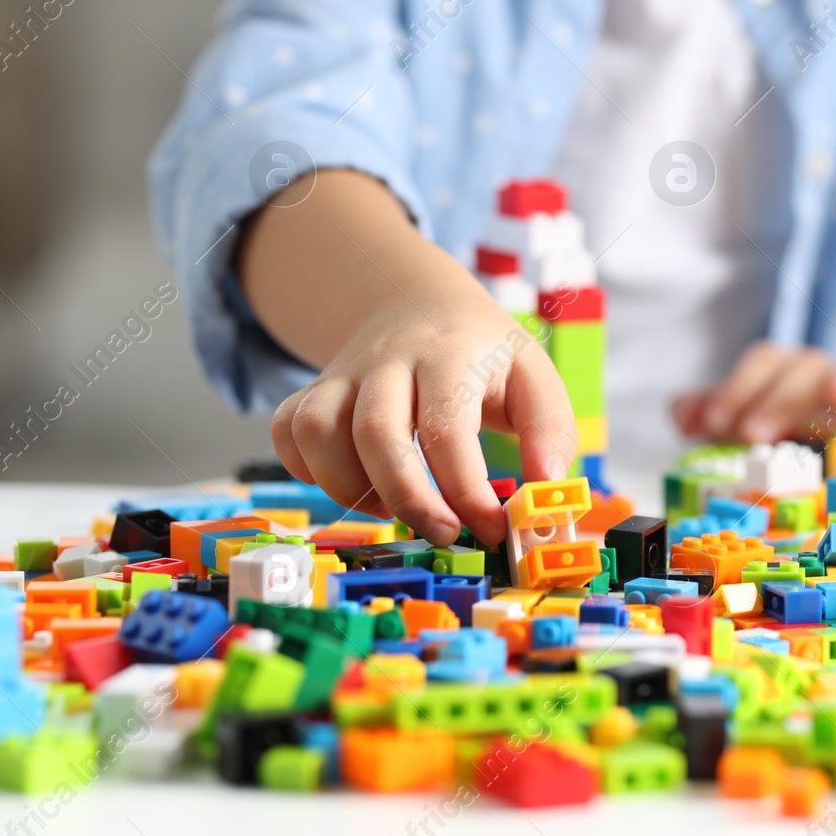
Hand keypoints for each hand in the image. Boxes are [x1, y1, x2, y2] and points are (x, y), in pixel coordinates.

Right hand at [271, 291, 577, 548]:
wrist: (417, 304)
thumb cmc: (481, 355)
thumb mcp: (533, 374)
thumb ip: (550, 430)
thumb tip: (547, 486)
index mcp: (449, 354)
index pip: (447, 428)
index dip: (466, 490)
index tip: (491, 527)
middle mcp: (388, 360)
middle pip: (375, 432)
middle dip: (408, 498)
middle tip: (443, 532)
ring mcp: (343, 374)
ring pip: (317, 431)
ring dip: (349, 487)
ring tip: (393, 505)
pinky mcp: (314, 391)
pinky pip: (286, 430)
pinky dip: (305, 469)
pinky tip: (350, 482)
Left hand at [673, 343, 835, 444]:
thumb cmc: (793, 429)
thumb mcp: (750, 423)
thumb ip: (715, 413)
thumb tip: (682, 412)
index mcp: (785, 372)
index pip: (763, 363)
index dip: (736, 388)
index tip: (716, 425)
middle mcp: (822, 370)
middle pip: (801, 368)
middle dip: (774, 398)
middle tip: (752, 433)